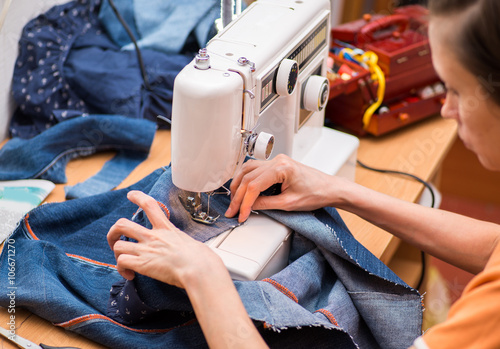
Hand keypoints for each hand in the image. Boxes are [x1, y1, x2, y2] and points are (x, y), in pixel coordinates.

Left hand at [107, 190, 225, 288]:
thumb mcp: (192, 243)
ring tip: (124, 263)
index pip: (149, 205)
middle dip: (113, 232)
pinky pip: (121, 262)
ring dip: (117, 255)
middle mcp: (153, 237)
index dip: (138, 197)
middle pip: (122, 224)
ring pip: (118, 245)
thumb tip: (192, 252)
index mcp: (166, 229)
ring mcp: (146, 250)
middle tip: (115, 240)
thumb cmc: (202, 259)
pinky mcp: (142, 264)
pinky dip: (122, 270)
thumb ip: (184, 244)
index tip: (131, 195)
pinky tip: (130, 275)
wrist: (199, 269)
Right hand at [225, 154, 339, 221]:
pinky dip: (246, 179)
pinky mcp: (277, 164)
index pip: (254, 186)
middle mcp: (277, 160)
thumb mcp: (288, 204)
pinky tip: (242, 189)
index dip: (244, 202)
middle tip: (232, 210)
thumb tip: (249, 207)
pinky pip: (255, 169)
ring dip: (238, 185)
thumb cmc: (316, 193)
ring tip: (234, 201)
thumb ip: (265, 204)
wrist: (330, 189)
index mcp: (281, 168)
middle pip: (247, 177)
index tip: (241, 215)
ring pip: (247, 170)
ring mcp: (276, 160)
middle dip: (237, 196)